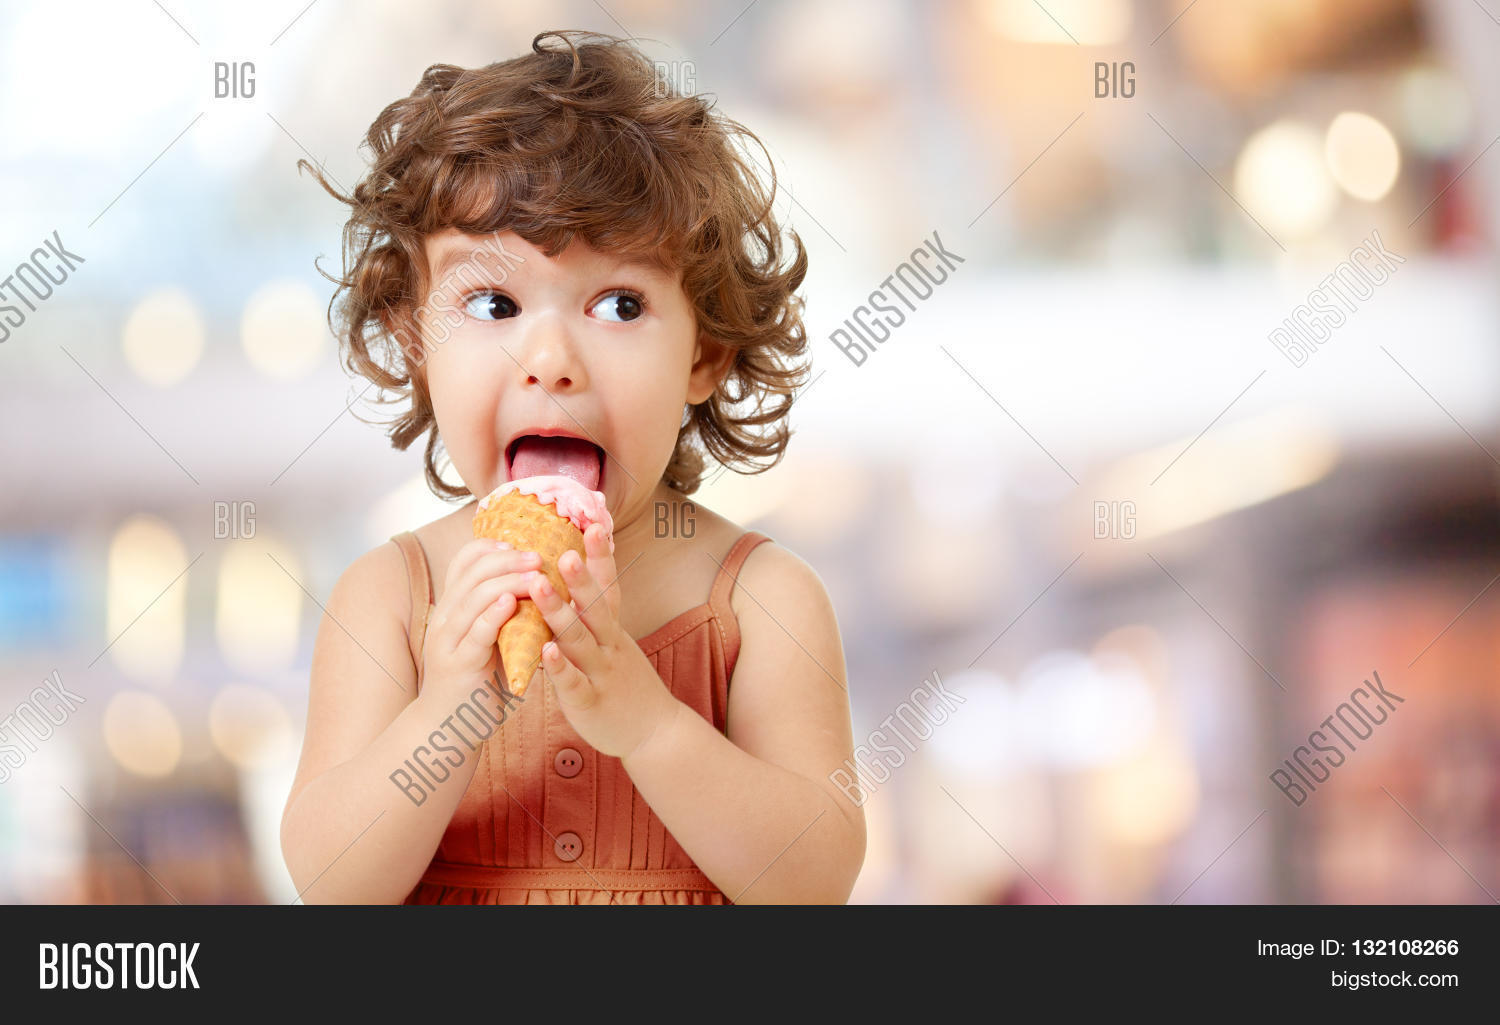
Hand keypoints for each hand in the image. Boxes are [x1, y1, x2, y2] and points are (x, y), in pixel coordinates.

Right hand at [422, 538, 540, 704]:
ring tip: (536, 573)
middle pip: (472, 573)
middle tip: (540, 554)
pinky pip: (475, 632)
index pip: (464, 562)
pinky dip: (493, 614)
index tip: (521, 543)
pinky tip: (511, 603)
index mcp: (453, 607)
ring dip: (507, 581)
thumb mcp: (490, 640)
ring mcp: (448, 640)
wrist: (449, 728)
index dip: (491, 547)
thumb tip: (547, 587)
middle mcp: (445, 617)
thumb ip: (508, 614)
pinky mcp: (459, 664)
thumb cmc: (478, 681)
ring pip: (474, 598)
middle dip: (508, 559)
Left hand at [527, 522, 680, 757]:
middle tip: (562, 549)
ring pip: (579, 639)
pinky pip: (574, 683)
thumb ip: (595, 615)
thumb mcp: (615, 643)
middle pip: (596, 606)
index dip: (601, 557)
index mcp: (613, 630)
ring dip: (559, 612)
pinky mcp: (590, 702)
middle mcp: (610, 645)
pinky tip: (544, 652)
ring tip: (538, 586)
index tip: (593, 524)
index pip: (609, 586)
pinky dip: (560, 667)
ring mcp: (601, 673)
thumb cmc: (626, 683)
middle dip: (580, 577)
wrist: (654, 733)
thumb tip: (574, 578)